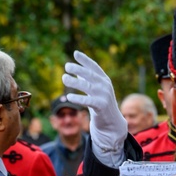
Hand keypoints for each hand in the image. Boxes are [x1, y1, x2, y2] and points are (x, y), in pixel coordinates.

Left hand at [62, 51, 127, 166]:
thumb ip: (88, 81)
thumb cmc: (100, 104)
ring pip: (88, 86)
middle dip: (78, 69)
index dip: (85, 60)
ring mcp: (104, 95)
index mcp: (104, 79)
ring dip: (75, 82)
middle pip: (90, 74)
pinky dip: (79, 98)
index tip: (75, 53)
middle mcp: (105, 85)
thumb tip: (75, 72)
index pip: (94, 67)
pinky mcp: (101, 106)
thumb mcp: (95, 91)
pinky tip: (69, 96)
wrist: (112, 122)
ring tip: (64, 78)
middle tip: (67, 66)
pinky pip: (88, 101)